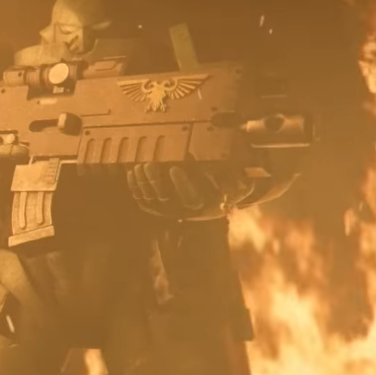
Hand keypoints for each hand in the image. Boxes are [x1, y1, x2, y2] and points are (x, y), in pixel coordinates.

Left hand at [125, 163, 252, 219]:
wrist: (205, 206)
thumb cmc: (221, 191)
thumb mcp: (234, 187)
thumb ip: (238, 182)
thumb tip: (244, 179)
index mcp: (201, 205)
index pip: (190, 197)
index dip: (181, 184)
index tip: (175, 167)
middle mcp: (182, 211)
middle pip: (165, 198)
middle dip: (155, 180)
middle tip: (150, 163)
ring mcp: (167, 211)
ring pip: (151, 198)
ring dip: (143, 182)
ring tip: (140, 165)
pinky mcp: (155, 209)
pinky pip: (142, 200)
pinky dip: (135, 188)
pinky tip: (131, 173)